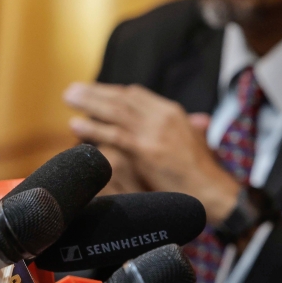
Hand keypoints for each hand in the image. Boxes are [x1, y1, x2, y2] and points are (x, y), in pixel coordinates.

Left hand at [64, 82, 239, 222]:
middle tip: (72, 90)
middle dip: (96, 93)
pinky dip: (93, 129)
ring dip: (89, 103)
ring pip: (115, 111)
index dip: (114, 92)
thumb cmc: (204, 172)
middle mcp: (163, 117)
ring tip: (68, 99)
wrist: (213, 192)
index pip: (138, 95)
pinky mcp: (146, 150)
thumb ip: (190, 127)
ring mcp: (154, 132)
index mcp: (174, 112)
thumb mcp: (197, 141)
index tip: (96, 93)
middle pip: (123, 98)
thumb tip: (196, 119)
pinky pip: (114, 135)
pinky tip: (76, 126)